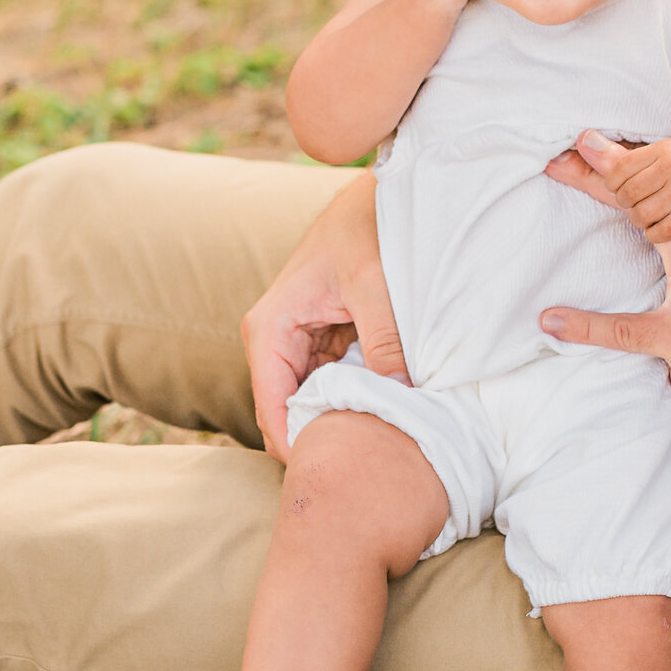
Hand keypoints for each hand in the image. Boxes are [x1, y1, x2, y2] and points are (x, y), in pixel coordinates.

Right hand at [239, 172, 407, 459]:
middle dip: (323, 440)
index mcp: (269, 329)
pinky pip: (331, 388)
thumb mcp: (376, 284)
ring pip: (310, 406)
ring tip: (383, 442)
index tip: (340, 473)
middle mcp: (273, 342)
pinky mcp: (321, 346)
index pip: (272, 409)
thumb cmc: (366, 230)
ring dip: (342, 423)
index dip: (301, 447)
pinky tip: (387, 414)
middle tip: (369, 466)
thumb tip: (400, 398)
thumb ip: (385, 341)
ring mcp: (296, 346)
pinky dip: (356, 402)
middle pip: (287, 416)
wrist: (375, 197)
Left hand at [546, 130, 670, 242]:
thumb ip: (616, 153)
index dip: (614, 184)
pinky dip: (655, 232)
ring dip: (641, 219)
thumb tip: (580, 141)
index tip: (624, 185)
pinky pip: (657, 233)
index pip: (617, 172)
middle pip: (626, 196)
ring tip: (653, 210)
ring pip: (639, 216)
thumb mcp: (656, 151)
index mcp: (662, 150)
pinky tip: (665, 223)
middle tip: (640, 200)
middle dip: (627, 202)